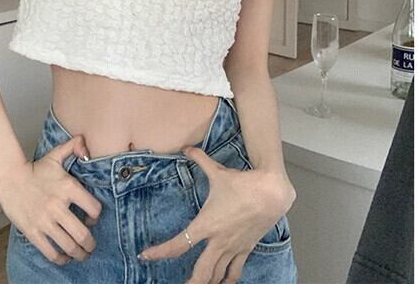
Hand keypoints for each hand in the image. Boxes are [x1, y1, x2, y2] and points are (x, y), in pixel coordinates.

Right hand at [0, 135, 102, 265]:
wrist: (10, 178)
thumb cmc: (35, 169)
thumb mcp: (55, 155)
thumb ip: (73, 146)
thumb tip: (85, 143)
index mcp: (68, 187)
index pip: (94, 208)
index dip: (97, 216)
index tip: (93, 219)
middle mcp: (58, 206)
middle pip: (83, 234)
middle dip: (90, 244)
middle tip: (91, 246)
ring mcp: (45, 221)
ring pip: (69, 245)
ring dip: (79, 254)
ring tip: (81, 254)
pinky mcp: (33, 231)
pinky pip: (50, 252)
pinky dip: (61, 259)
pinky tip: (64, 257)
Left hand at [137, 145, 295, 283]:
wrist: (271, 194)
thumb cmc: (243, 184)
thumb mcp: (218, 171)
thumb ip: (199, 159)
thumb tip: (187, 147)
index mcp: (206, 225)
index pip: (179, 244)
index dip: (160, 252)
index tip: (146, 256)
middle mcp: (218, 241)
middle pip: (201, 273)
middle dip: (190, 283)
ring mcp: (233, 248)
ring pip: (217, 276)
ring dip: (208, 282)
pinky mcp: (245, 249)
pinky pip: (235, 271)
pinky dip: (228, 279)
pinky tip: (224, 283)